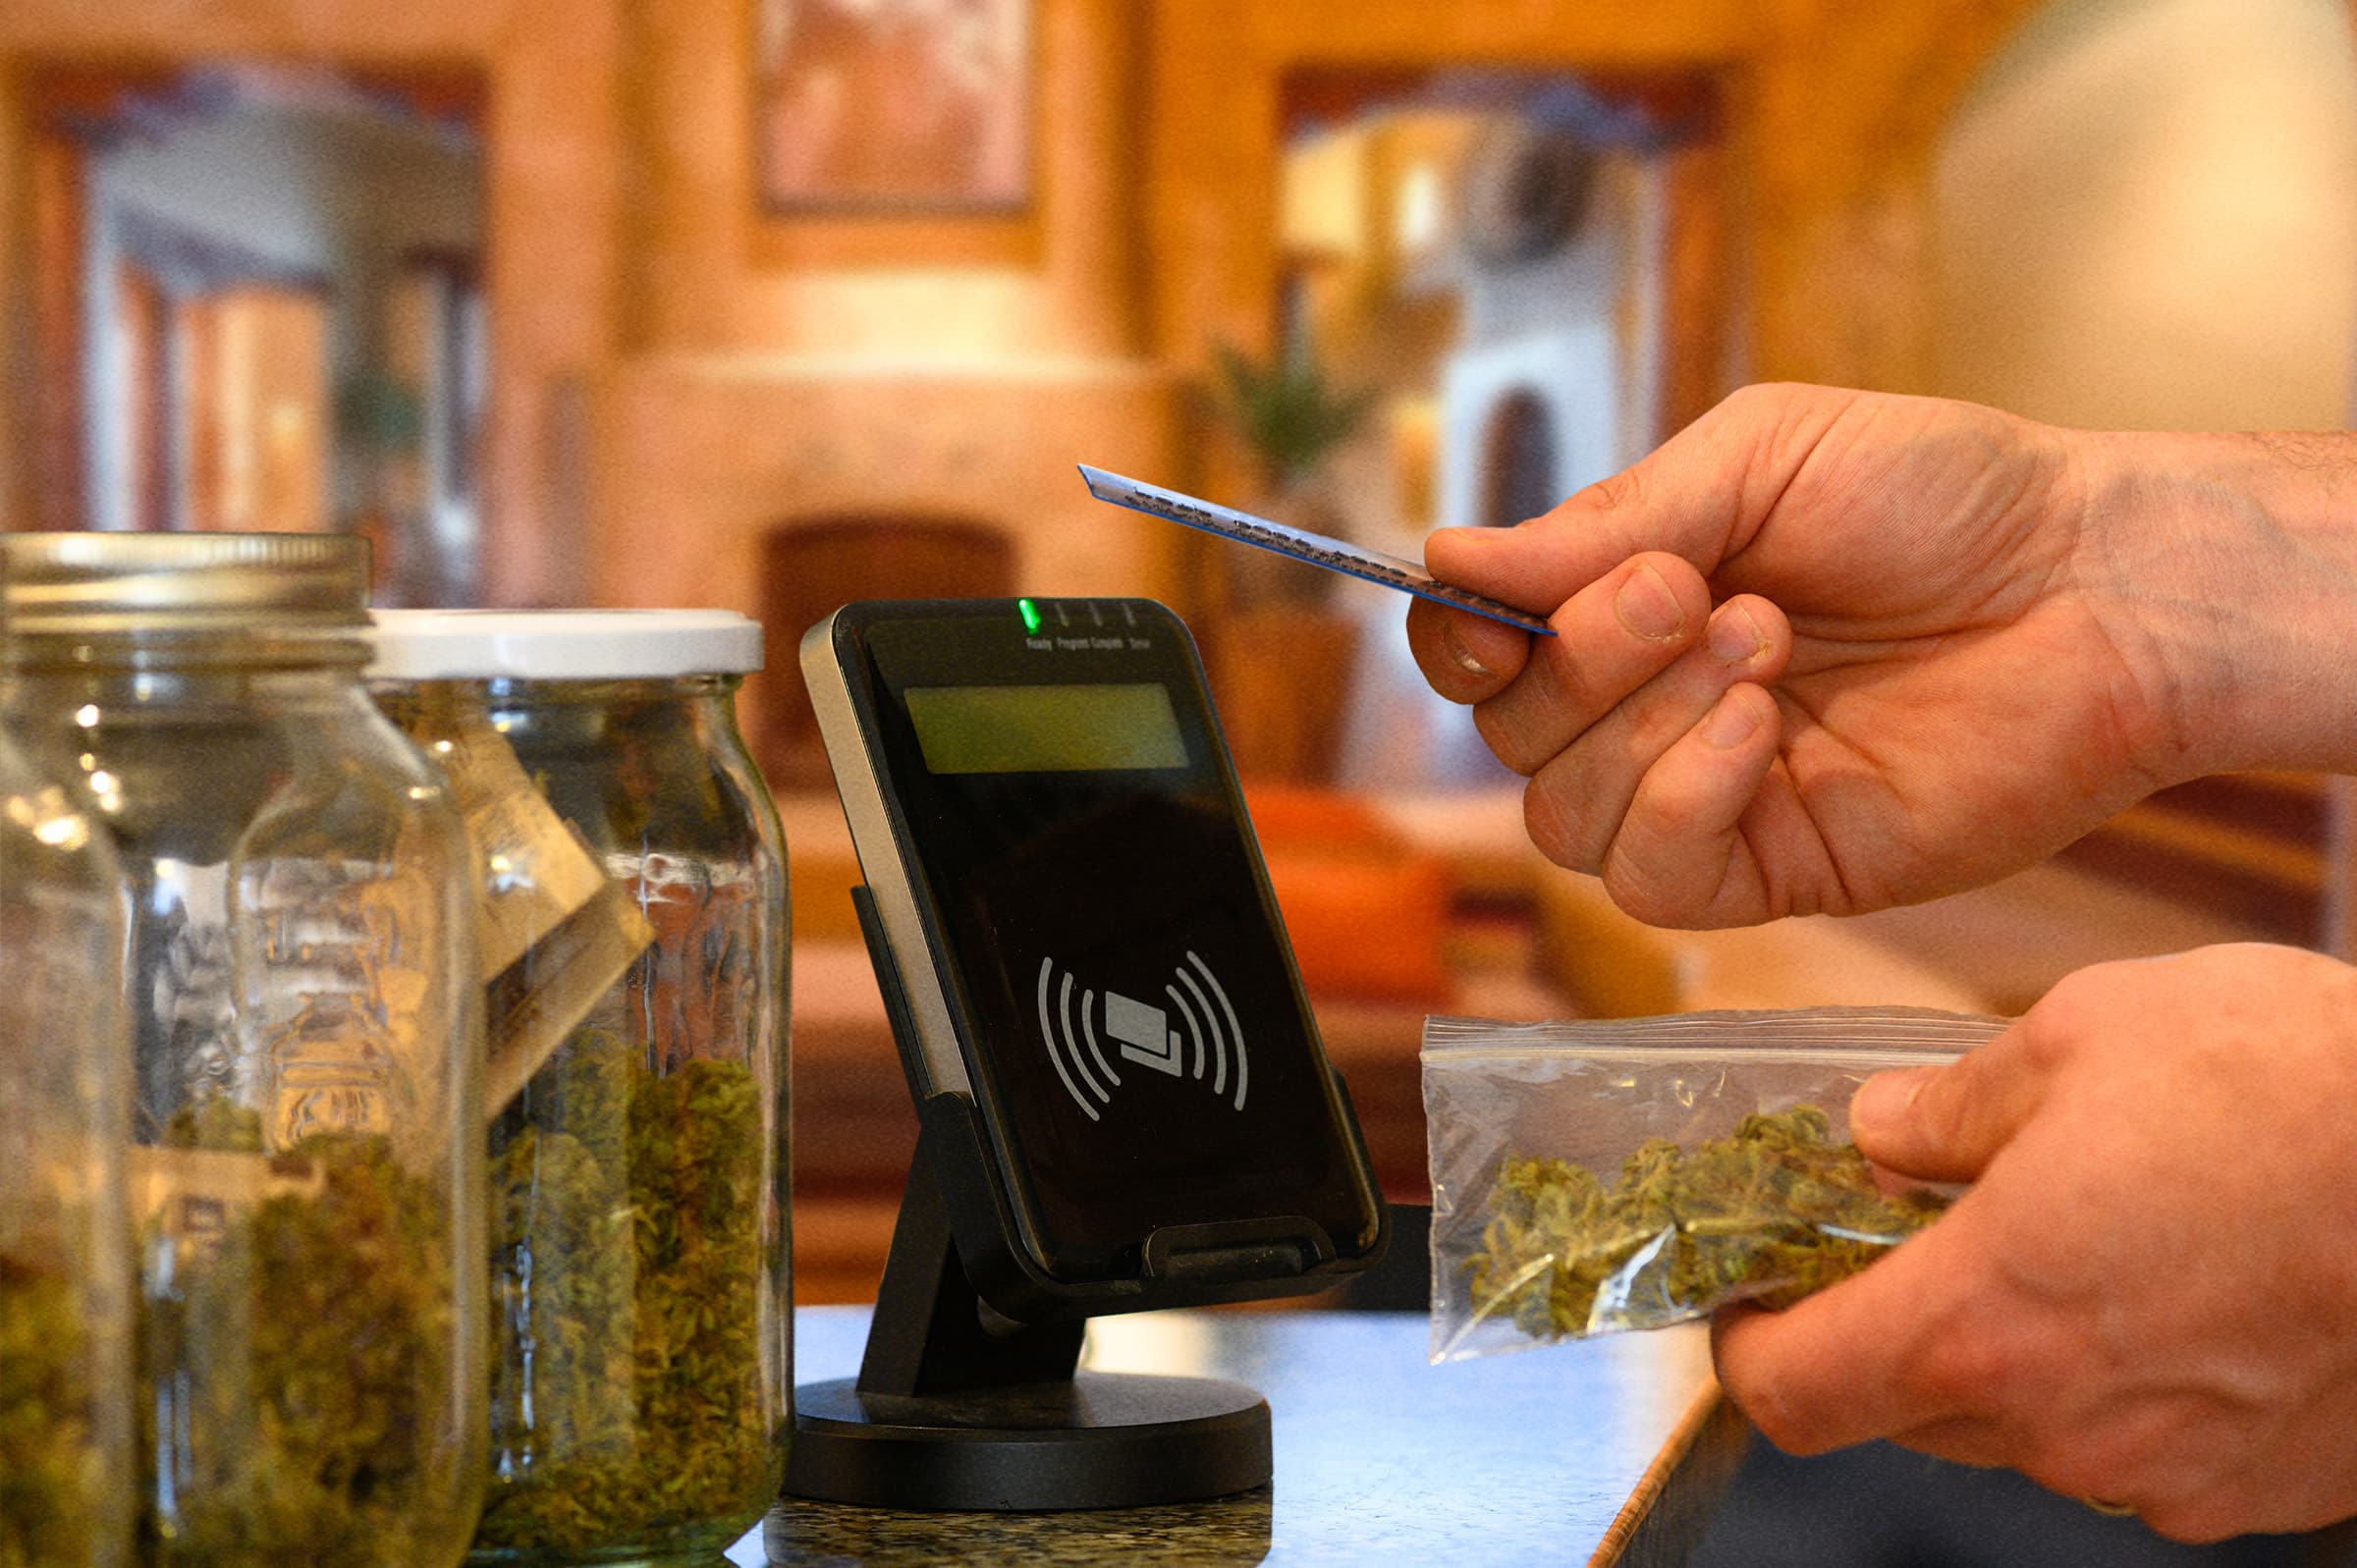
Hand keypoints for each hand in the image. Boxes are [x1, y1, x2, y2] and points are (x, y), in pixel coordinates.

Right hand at [1405, 383, 2181, 925]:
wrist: (2099, 582)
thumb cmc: (1946, 497)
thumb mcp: (1758, 458)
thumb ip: (1604, 520)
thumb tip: (1445, 559)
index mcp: (1629, 609)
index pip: (1476, 657)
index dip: (1459, 639)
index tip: (1500, 601)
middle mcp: (1650, 711)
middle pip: (1511, 738)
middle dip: (1587, 657)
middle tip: (1698, 590)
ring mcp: (1709, 798)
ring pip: (1565, 821)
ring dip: (1646, 724)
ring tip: (1767, 643)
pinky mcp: (1775, 870)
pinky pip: (1653, 879)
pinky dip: (1686, 798)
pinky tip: (1765, 731)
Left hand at [1711, 943, 2356, 1542]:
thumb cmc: (2294, 1084)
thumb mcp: (2077, 1036)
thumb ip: (1950, 1106)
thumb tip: (1881, 1134)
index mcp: (1984, 1320)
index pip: (1795, 1394)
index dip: (1752, 1348)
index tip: (1756, 1296)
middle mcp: (2064, 1426)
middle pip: (1907, 1413)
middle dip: (1891, 1331)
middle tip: (1921, 1237)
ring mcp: (2170, 1471)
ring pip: (2028, 1432)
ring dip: (2019, 1356)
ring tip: (2079, 1242)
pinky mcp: (2264, 1490)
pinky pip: (2144, 1449)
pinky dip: (2128, 1384)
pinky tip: (2179, 1290)